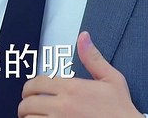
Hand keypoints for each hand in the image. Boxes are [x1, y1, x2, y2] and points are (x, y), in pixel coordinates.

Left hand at [18, 31, 141, 117]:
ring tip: (31, 116)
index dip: (30, 87)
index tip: (30, 91)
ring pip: (29, 117)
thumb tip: (83, 37)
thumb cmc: (121, 110)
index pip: (37, 83)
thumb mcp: (112, 79)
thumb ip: (93, 58)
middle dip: (26, 102)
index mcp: (72, 88)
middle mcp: (63, 105)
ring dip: (28, 116)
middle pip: (29, 101)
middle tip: (28, 105)